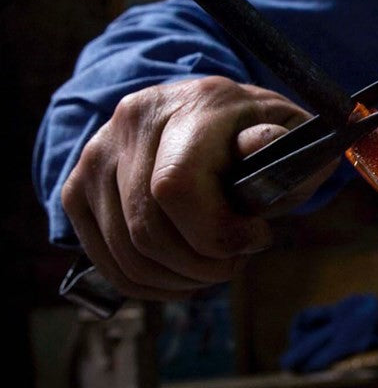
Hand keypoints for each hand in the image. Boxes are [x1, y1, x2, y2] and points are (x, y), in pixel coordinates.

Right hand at [61, 76, 330, 301]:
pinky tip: (181, 274)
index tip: (257, 238)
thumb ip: (283, 146)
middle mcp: (135, 120)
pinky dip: (146, 283)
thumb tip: (259, 146)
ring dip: (177, 279)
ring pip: (126, 252)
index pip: (177, 185)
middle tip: (236, 262)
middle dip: (202, 264)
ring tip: (213, 267)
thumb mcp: (289, 132)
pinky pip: (104, 259)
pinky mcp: (78, 185)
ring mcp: (98, 152)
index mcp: (194, 104)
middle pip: (149, 228)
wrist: (207, 114)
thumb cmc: (258, 133)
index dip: (216, 232)